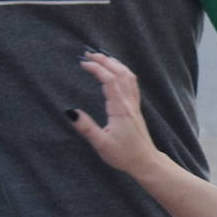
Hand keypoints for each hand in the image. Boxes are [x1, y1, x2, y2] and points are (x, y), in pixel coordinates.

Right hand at [68, 52, 164, 178]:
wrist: (145, 161)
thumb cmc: (124, 154)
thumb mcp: (101, 144)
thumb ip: (86, 128)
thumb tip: (70, 112)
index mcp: (120, 109)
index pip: (109, 80)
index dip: (97, 68)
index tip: (83, 62)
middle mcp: (128, 103)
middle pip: (119, 73)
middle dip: (104, 61)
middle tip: (88, 54)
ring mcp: (134, 104)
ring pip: (128, 76)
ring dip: (114, 64)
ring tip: (101, 57)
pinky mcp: (135, 108)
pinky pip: (132, 83)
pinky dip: (123, 71)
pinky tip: (116, 71)